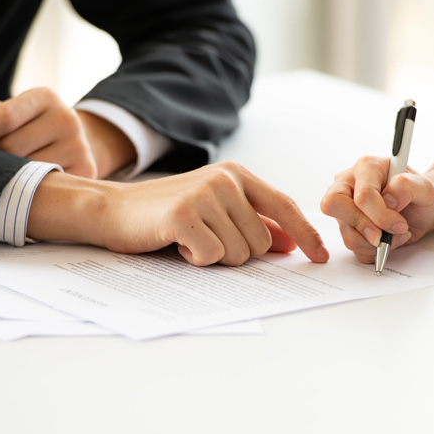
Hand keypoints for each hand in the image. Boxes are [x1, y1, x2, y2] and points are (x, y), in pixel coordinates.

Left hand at [0, 88, 134, 177]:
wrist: (76, 142)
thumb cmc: (31, 127)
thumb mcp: (10, 113)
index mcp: (44, 97)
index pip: (5, 117)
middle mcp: (66, 118)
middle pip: (12, 147)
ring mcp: (78, 146)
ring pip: (27, 170)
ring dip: (8, 178)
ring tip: (2, 179)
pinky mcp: (86, 171)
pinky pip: (47, 187)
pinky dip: (29, 191)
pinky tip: (22, 190)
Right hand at [27, 161, 329, 265]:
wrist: (112, 210)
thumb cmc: (165, 215)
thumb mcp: (214, 211)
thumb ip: (254, 222)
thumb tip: (290, 243)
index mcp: (236, 174)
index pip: (284, 206)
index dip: (306, 234)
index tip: (321, 257)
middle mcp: (224, 179)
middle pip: (261, 243)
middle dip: (236, 252)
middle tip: (204, 239)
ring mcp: (204, 194)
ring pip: (239, 254)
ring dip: (214, 256)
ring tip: (188, 238)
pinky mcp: (184, 215)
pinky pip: (211, 257)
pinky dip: (194, 259)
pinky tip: (176, 243)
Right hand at [320, 157, 433, 262]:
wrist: (420, 210)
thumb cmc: (419, 195)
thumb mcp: (425, 187)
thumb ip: (407, 186)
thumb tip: (388, 199)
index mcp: (367, 167)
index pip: (362, 195)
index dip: (380, 216)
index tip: (400, 225)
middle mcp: (348, 183)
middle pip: (333, 205)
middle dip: (363, 227)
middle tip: (383, 236)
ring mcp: (343, 204)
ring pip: (344, 230)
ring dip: (372, 242)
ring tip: (394, 237)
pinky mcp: (344, 223)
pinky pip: (350, 243)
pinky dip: (370, 249)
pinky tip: (385, 240)